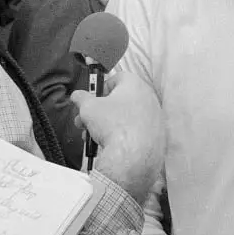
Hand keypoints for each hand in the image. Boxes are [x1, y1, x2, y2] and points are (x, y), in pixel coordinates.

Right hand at [72, 73, 164, 203]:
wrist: (133, 155)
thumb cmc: (113, 125)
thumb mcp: (88, 108)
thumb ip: (81, 98)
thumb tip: (77, 96)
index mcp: (135, 84)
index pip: (116, 79)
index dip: (100, 88)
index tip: (90, 100)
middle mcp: (149, 97)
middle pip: (119, 100)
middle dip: (99, 111)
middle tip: (85, 121)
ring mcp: (155, 117)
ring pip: (126, 117)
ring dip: (107, 125)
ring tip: (92, 137)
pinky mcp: (156, 134)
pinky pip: (135, 131)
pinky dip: (122, 135)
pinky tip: (108, 145)